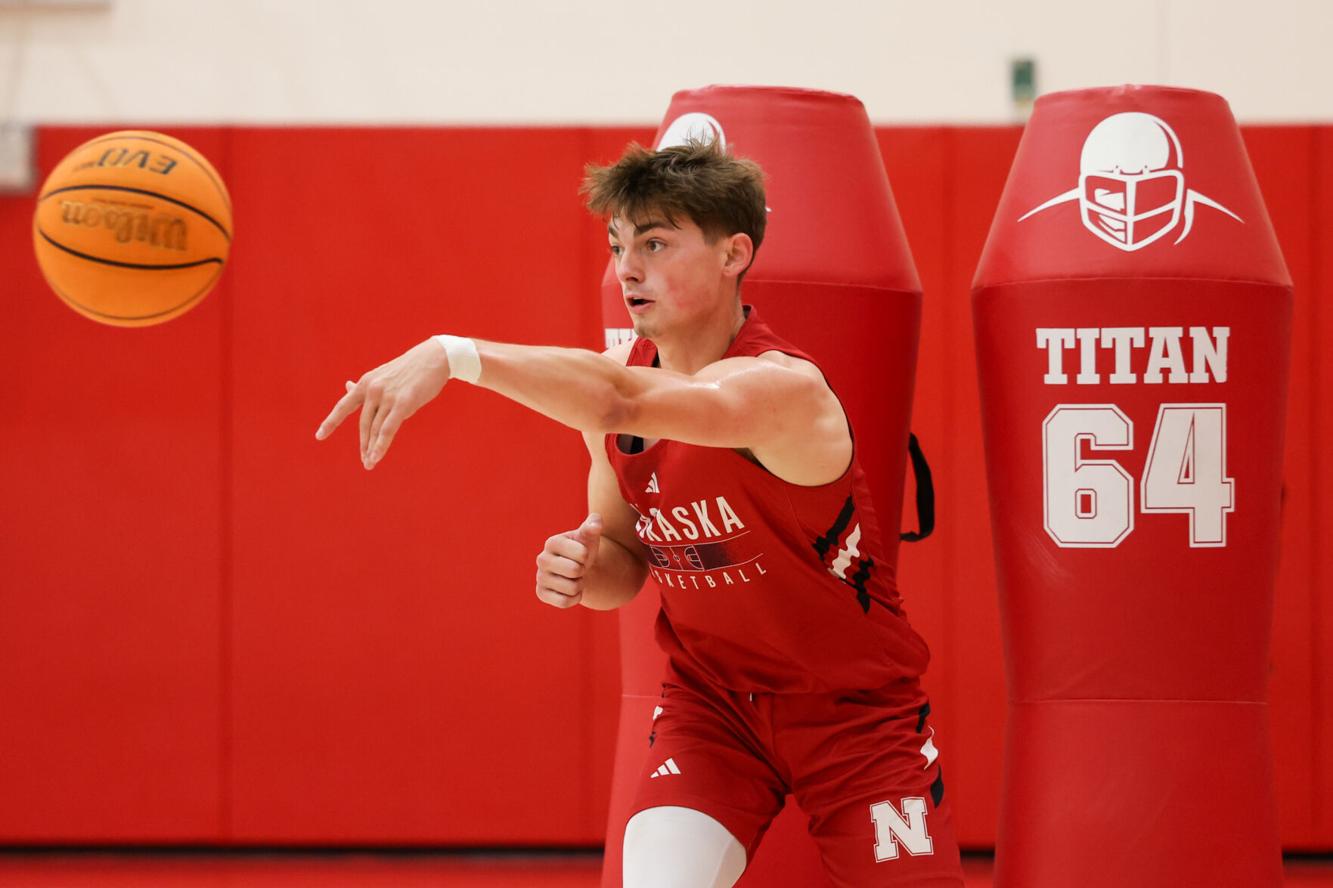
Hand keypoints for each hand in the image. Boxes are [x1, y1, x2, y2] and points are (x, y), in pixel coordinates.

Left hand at [314, 339, 450, 469]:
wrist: (434, 358)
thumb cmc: (409, 369)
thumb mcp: (382, 375)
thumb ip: (365, 386)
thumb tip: (347, 386)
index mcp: (365, 383)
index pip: (343, 406)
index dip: (331, 422)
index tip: (319, 436)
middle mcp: (372, 390)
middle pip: (364, 424)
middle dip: (363, 444)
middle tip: (364, 460)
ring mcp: (387, 396)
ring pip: (376, 429)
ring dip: (372, 449)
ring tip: (370, 463)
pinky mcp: (403, 403)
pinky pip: (388, 429)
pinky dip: (381, 445)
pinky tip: (376, 457)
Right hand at [535, 514, 602, 608]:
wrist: (578, 568)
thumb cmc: (583, 548)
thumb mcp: (589, 537)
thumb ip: (593, 526)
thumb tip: (596, 523)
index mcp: (552, 542)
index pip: (581, 554)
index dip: (587, 556)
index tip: (582, 554)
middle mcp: (542, 559)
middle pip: (575, 571)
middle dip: (582, 571)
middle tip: (578, 568)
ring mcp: (540, 577)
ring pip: (572, 589)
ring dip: (579, 585)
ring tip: (574, 578)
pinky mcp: (541, 593)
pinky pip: (564, 602)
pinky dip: (574, 598)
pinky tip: (571, 590)